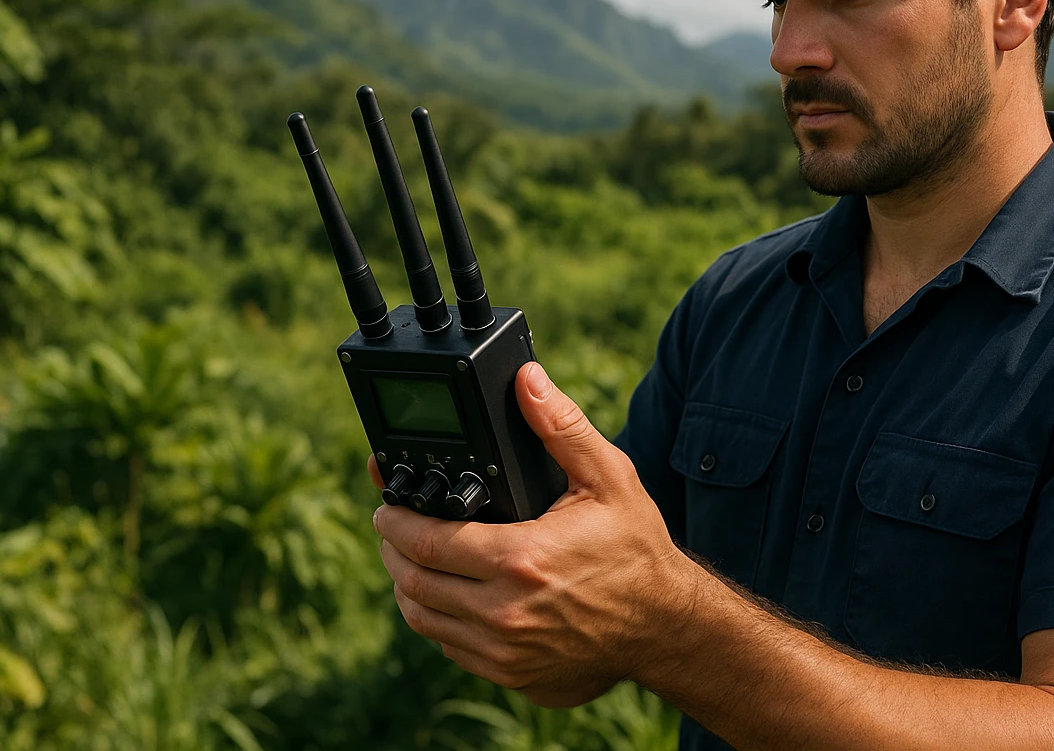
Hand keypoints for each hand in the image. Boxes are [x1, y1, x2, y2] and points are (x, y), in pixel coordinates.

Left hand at [369, 361, 697, 707]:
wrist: (665, 625)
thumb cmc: (636, 549)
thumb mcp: (607, 478)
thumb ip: (560, 427)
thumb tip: (527, 380)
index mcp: (520, 559)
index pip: (426, 542)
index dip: (395, 521)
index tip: (388, 504)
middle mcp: (505, 613)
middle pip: (412, 582)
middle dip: (393, 549)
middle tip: (394, 525)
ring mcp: (505, 651)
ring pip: (423, 619)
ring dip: (407, 585)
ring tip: (412, 556)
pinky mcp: (510, 675)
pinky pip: (449, 646)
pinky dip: (437, 618)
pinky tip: (447, 593)